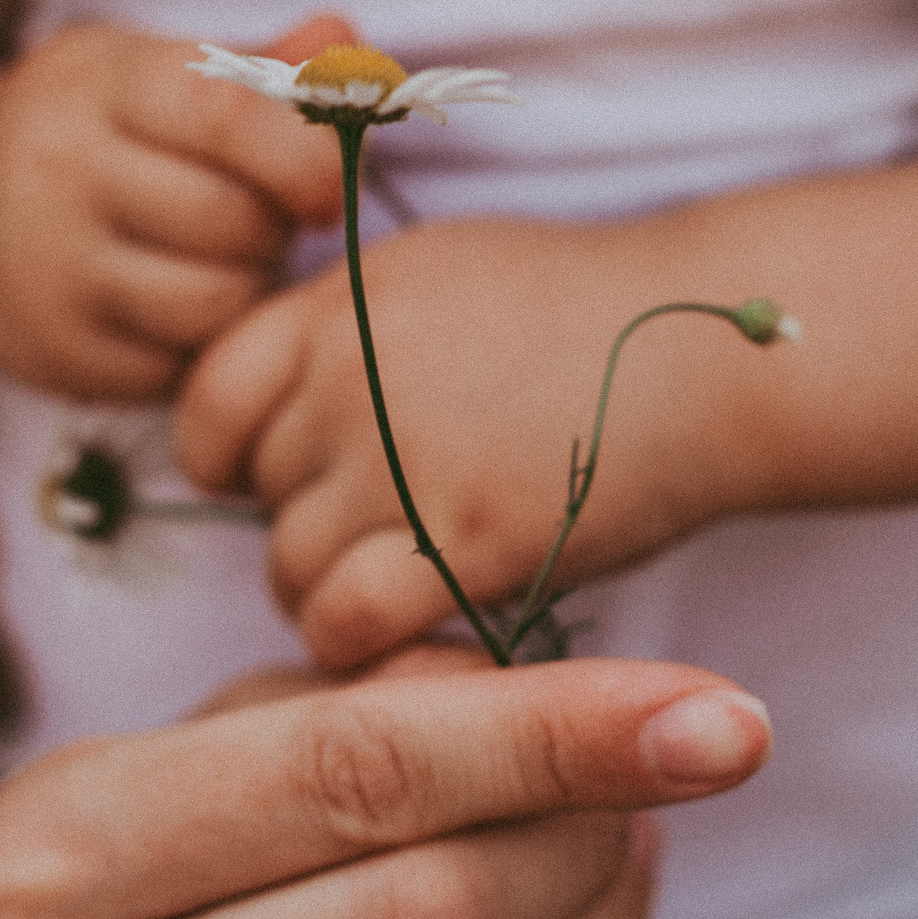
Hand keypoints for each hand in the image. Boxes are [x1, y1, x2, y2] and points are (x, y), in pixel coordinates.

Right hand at [0, 17, 350, 399]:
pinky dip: (203, 343)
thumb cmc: (98, 133)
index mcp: (96, 81)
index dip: (305, 153)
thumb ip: (261, 65)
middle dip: (274, 224)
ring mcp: (47, 269)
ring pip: (214, 301)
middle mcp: (56, 170)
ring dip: (246, 287)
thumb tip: (346, 41)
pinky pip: (182, 364)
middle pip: (232, 219)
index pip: (227, 113)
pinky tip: (178, 305)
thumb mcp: (157, 74)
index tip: (330, 183)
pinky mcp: (57, 353)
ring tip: (221, 258)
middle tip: (258, 215)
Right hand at [0, 650, 770, 918]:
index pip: (360, 772)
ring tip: (635, 848)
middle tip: (676, 768)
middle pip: (437, 915)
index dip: (558, 736)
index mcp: (67, 847)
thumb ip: (349, 707)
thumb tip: (547, 679)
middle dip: (595, 832)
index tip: (722, 715)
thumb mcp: (186, 755)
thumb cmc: (115, 883)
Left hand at [177, 214, 764, 666]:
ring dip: (330, 597)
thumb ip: (345, 332)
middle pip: (255, 494)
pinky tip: (420, 630)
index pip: (209, 398)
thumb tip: (268, 405)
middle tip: (371, 541)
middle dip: (301, 526)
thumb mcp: (441, 274)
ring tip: (398, 591)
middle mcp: (353, 373)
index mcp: (341, 303)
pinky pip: (345, 622)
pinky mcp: (464, 542)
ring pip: (290, 568)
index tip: (285, 477)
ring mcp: (404, 458)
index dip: (236, 455)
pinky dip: (365, 644)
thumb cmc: (583, 316)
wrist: (708, 358)